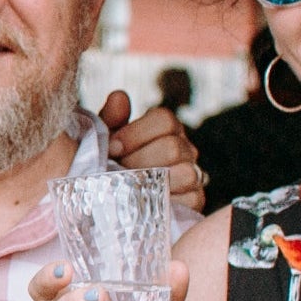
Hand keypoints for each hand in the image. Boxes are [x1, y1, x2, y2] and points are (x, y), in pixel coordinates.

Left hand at [100, 90, 207, 213]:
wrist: (113, 199)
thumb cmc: (110, 163)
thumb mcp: (105, 140)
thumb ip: (111, 118)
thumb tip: (119, 97)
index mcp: (165, 128)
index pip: (164, 119)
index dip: (135, 134)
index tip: (112, 148)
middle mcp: (184, 148)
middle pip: (173, 147)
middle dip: (139, 161)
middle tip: (119, 171)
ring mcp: (193, 173)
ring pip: (185, 172)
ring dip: (152, 182)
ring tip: (129, 188)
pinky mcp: (195, 200)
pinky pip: (191, 199)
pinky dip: (165, 202)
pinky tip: (144, 202)